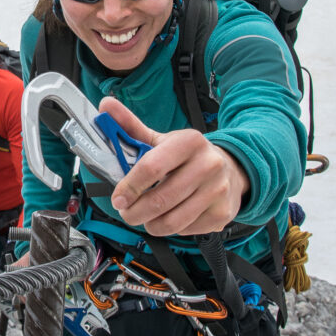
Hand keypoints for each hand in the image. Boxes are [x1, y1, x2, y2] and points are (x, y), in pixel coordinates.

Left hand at [100, 97, 249, 236]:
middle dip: (134, 212)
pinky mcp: (222, 214)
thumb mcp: (160, 140)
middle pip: (160, 200)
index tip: (117, 198)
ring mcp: (217, 191)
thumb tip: (105, 105)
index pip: (151, 167)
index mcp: (189, 142)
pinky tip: (169, 216)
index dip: (129, 186)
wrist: (230, 168)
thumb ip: (130, 126)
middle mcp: (208, 165)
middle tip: (126, 212)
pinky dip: (170, 228)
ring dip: (149, 224)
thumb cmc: (185, 156)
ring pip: (171, 221)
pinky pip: (185, 230)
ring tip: (144, 217)